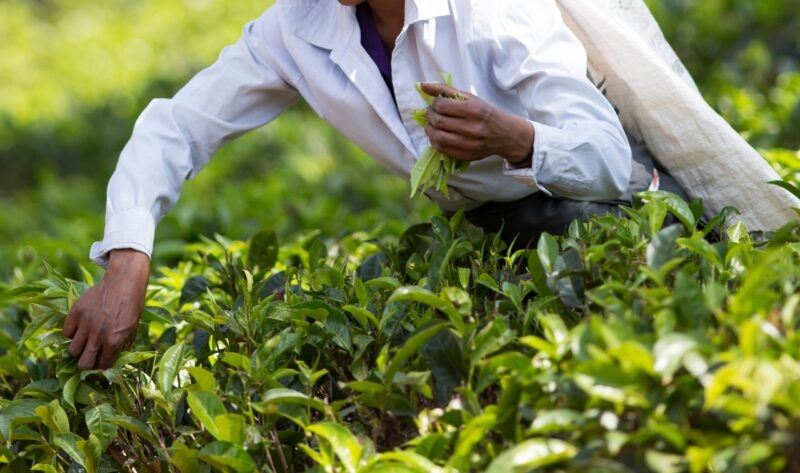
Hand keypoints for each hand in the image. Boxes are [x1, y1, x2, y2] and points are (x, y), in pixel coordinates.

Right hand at [63, 249, 149, 369]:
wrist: (124, 283)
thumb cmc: (132, 306)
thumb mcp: (132, 328)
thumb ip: (122, 345)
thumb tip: (112, 361)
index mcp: (114, 341)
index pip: (102, 366)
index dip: (101, 367)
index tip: (100, 365)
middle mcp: (98, 335)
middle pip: (83, 363)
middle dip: (86, 364)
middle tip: (89, 358)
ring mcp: (86, 323)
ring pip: (73, 349)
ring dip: (79, 349)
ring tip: (85, 342)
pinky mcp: (76, 312)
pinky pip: (66, 331)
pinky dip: (72, 333)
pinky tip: (80, 329)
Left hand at [420, 82, 533, 164]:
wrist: (507, 135)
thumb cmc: (487, 113)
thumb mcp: (471, 98)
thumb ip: (446, 90)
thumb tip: (422, 85)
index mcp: (474, 110)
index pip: (442, 106)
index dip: (434, 104)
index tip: (436, 104)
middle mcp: (472, 128)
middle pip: (439, 122)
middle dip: (430, 116)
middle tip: (431, 113)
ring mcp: (469, 144)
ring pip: (438, 138)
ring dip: (429, 130)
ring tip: (432, 124)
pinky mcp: (467, 155)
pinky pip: (443, 150)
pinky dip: (435, 142)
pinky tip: (437, 135)